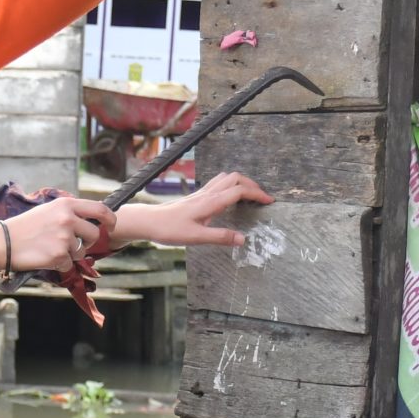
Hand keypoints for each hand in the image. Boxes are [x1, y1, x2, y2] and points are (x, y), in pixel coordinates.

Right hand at [1, 197, 115, 271]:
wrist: (4, 242)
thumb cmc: (25, 227)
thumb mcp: (49, 211)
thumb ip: (69, 213)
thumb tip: (90, 220)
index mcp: (66, 205)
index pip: (100, 209)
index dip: (110, 219)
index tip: (112, 226)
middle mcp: (67, 219)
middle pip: (95, 233)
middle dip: (89, 242)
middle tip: (76, 244)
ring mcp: (64, 237)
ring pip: (81, 251)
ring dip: (70, 254)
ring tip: (50, 248)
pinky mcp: (58, 255)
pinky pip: (68, 264)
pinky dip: (59, 264)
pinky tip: (44, 256)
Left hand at [114, 172, 274, 246]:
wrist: (149, 221)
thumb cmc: (169, 229)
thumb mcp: (196, 237)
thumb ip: (220, 237)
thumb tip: (243, 239)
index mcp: (211, 202)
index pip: (239, 190)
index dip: (257, 194)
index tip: (269, 201)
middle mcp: (208, 194)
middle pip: (235, 178)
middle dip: (252, 185)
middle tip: (262, 198)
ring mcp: (202, 193)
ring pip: (226, 178)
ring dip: (241, 183)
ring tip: (250, 196)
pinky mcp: (197, 196)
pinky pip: (218, 183)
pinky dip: (230, 185)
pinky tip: (230, 198)